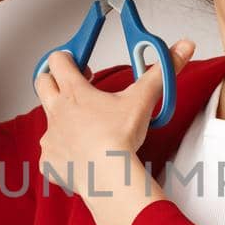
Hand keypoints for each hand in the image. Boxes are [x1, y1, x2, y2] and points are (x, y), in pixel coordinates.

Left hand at [34, 40, 196, 197]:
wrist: (107, 176)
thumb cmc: (119, 139)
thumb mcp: (142, 99)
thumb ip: (160, 71)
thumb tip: (182, 48)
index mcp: (74, 92)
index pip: (57, 60)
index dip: (68, 57)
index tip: (82, 64)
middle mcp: (56, 112)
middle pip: (42, 82)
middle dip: (55, 80)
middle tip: (76, 87)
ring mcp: (50, 138)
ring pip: (48, 120)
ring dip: (63, 120)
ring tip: (86, 128)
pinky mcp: (49, 162)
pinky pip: (51, 154)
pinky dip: (63, 153)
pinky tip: (80, 156)